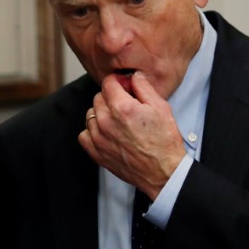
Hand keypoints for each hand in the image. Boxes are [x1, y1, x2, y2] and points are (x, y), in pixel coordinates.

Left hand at [78, 72, 185, 198]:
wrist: (164, 173)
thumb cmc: (165, 141)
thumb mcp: (161, 107)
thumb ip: (143, 87)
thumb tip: (133, 76)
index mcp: (122, 108)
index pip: (108, 83)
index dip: (118, 82)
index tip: (124, 86)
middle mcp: (106, 122)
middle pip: (98, 97)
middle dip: (111, 97)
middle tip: (126, 105)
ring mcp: (98, 138)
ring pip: (91, 114)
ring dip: (101, 114)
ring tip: (118, 121)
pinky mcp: (96, 152)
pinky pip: (84, 134)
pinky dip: (93, 131)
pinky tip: (107, 133)